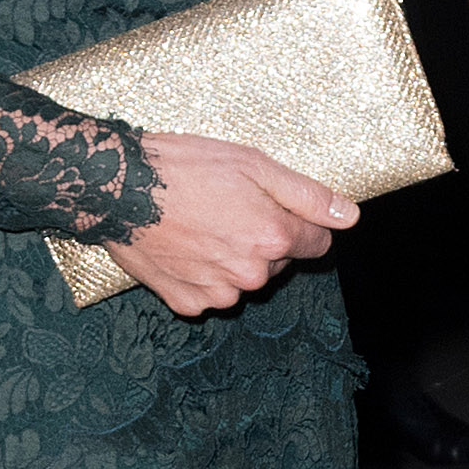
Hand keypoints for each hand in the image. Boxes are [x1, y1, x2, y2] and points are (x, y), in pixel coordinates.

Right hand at [123, 133, 357, 317]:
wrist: (119, 188)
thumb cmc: (185, 168)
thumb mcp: (254, 165)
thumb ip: (307, 195)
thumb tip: (349, 216)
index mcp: (274, 238)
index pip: (316, 244)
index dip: (298, 222)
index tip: (270, 206)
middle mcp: (251, 274)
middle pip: (277, 262)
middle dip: (261, 239)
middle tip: (226, 207)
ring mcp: (218, 293)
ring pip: (243, 279)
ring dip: (231, 258)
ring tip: (200, 224)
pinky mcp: (187, 302)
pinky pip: (209, 293)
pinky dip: (201, 275)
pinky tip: (183, 246)